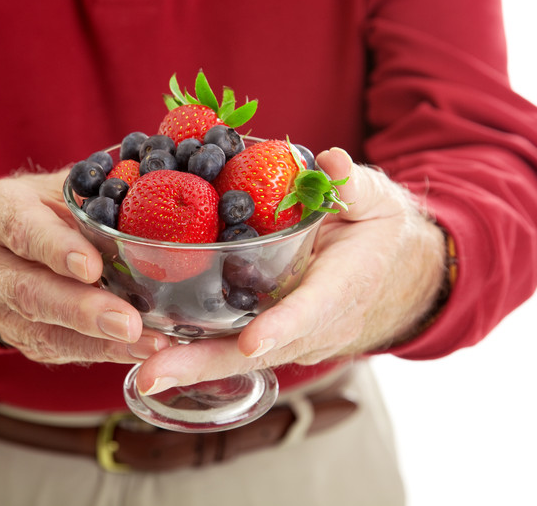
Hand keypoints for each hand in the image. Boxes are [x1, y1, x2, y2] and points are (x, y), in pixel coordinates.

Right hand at [0, 170, 170, 363]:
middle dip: (83, 310)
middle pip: (32, 294)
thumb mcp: (54, 188)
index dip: (56, 250)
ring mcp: (6, 312)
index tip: (91, 266)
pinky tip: (143, 351)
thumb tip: (152, 176)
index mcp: (0, 214)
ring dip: (101, 342)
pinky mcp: (27, 340)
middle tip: (128, 322)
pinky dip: (105, 353)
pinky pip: (65, 351)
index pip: (24, 232)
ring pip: (48, 332)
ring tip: (146, 344)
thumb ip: (92, 191)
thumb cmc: (38, 211)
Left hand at [134, 149, 446, 394]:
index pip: (310, 310)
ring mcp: (296, 338)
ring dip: (193, 367)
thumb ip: (352, 187)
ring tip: (144, 372)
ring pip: (240, 357)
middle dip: (206, 363)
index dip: (280, 327)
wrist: (392, 270)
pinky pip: (236, 350)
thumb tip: (331, 163)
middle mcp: (317, 326)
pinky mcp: (277, 337)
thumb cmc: (379, 232)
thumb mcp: (374, 202)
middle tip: (154, 374)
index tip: (249, 344)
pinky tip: (156, 355)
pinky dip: (199, 356)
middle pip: (259, 351)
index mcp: (343, 287)